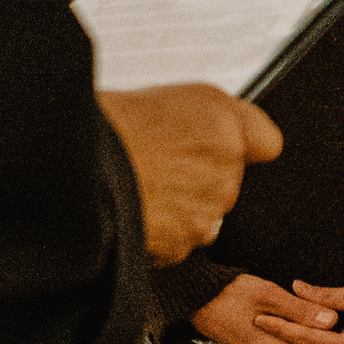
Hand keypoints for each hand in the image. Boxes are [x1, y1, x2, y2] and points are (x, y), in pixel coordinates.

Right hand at [98, 85, 280, 265]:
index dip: (242, 143)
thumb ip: (209, 116)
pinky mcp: (183, 248)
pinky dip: (162, 233)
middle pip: (227, 180)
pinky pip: (180, 242)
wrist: (77, 175)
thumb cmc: (111, 131)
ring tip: (142, 187)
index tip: (226, 144)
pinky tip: (136, 209)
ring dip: (182, 207)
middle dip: (201, 176)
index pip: (265, 141)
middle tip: (160, 163)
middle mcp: (224, 171)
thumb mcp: (167, 95)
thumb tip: (221, 127)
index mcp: (223, 124)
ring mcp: (206, 214)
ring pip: (204, 214)